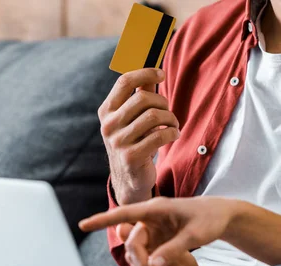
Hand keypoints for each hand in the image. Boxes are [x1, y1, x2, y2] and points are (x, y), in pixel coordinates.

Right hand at [80, 197, 238, 265]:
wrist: (221, 217)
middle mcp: (150, 218)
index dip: (103, 220)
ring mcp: (153, 230)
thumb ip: (173, 250)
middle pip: (132, 243)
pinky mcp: (157, 240)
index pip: (124, 214)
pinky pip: (146, 256)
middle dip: (137, 263)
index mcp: (156, 209)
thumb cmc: (210, 219)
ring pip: (137, 253)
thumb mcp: (194, 236)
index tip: (83, 225)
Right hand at [98, 68, 179, 204]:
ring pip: (154, 116)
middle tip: (169, 113)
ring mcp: (119, 142)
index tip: (161, 74)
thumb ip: (140, 95)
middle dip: (163, 103)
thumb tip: (153, 71)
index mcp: (106, 112)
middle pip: (143, 98)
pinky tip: (173, 135)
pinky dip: (172, 133)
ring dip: (171, 119)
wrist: (129, 179)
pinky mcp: (132, 157)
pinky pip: (160, 136)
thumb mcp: (132, 119)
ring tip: (173, 125)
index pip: (124, 82)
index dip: (145, 73)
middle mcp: (109, 125)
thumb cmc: (134, 142)